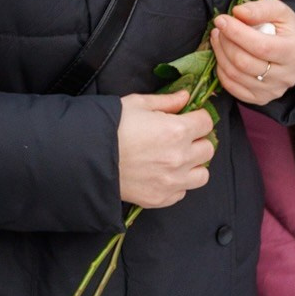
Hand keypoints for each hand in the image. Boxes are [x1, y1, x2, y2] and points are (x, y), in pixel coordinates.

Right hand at [116, 91, 215, 208]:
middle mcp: (180, 158)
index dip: (198, 118)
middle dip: (197, 140)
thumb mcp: (137, 104)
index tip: (189, 119)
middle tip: (180, 138)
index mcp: (177, 130)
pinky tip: (161, 174)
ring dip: (193, 165)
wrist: (86, 157)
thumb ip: (166, 101)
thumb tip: (186, 97)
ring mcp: (172, 181)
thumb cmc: (110, 127)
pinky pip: (182, 192)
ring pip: (202, 174)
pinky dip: (176, 183)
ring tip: (176, 159)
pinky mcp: (161, 198)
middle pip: (208, 148)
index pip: (207, 122)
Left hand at [211, 0, 294, 107]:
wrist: (291, 49)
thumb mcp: (278, 10)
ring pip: (235, 75)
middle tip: (219, 29)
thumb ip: (259, 9)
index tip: (221, 20)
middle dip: (225, 43)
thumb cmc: (282, 27)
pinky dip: (222, 71)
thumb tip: (237, 13)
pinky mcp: (261, 99)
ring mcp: (273, 91)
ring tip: (218, 38)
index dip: (236, 33)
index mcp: (294, 51)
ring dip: (220, 54)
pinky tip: (223, 56)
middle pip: (244, 62)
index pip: (260, 46)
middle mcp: (286, 76)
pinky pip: (233, 88)